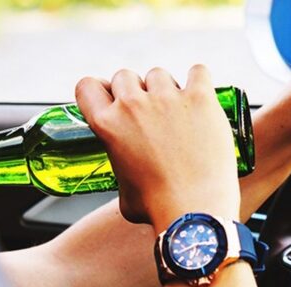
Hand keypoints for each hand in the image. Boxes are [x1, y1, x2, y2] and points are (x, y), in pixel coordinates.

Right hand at [75, 65, 240, 230]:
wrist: (194, 211)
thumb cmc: (158, 208)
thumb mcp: (122, 191)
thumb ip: (122, 169)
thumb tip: (131, 174)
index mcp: (107, 125)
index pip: (88, 86)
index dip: (101, 91)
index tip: (114, 100)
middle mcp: (132, 105)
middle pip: (126, 76)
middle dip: (137, 92)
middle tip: (152, 115)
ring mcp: (167, 98)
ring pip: (160, 74)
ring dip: (167, 89)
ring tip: (181, 114)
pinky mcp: (200, 98)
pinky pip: (198, 72)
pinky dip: (199, 81)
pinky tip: (202, 98)